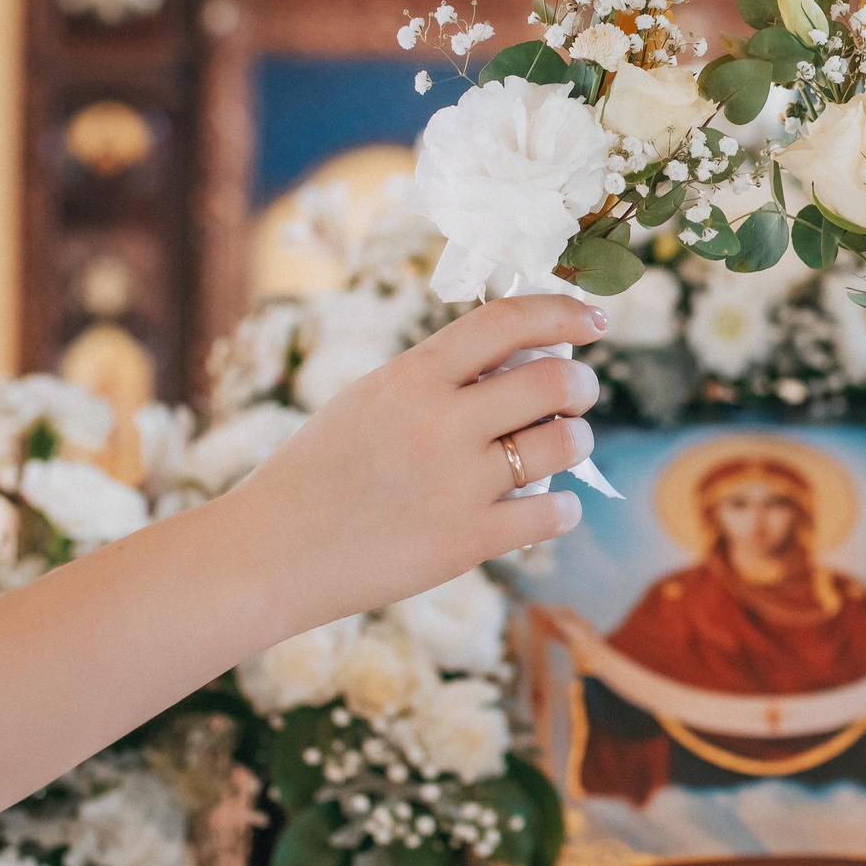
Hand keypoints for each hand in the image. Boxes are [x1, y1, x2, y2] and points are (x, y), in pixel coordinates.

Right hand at [221, 293, 607, 634]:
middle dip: (580, 386)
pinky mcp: (466, 541)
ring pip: (565, 444)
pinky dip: (562, 508)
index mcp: (412, 376)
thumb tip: (527, 356)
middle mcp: (440, 423)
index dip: (564, 312)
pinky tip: (547, 507)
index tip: (594, 320)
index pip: (508, 321)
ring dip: (576, 441)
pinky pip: (553, 513)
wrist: (271, 552)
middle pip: (554, 381)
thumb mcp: (369, 399)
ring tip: (559, 447)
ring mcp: (457, 484)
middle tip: (575, 396)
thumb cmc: (321, 470)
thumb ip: (439, 378)